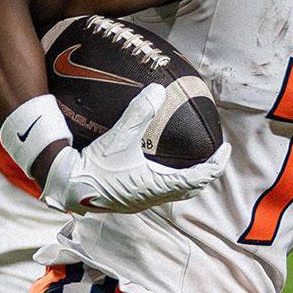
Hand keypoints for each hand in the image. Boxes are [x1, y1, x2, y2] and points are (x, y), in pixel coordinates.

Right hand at [40, 83, 229, 214]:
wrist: (67, 187)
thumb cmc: (95, 166)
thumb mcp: (119, 136)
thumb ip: (140, 112)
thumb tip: (157, 90)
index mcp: (158, 186)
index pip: (200, 177)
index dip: (216, 164)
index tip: (225, 150)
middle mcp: (152, 198)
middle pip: (190, 190)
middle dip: (205, 174)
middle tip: (212, 157)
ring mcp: (140, 202)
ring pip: (174, 194)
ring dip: (185, 180)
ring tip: (189, 163)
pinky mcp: (128, 202)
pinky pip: (157, 194)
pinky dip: (167, 182)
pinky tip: (156, 168)